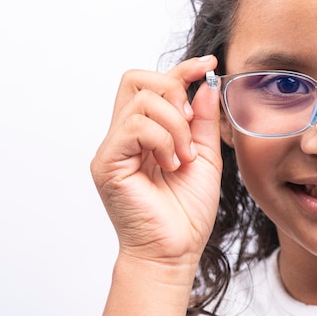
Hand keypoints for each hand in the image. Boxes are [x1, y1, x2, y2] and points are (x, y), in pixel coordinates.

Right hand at [91, 55, 220, 264]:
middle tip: (190, 127)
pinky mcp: (107, 162)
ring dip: (175, 125)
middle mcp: (124, 135)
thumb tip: (204, 83)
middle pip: (137, 79)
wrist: (175, 252)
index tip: (208, 65)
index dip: (181, 69)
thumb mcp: (205, 156)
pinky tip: (171, 163)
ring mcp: (113, 148)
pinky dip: (163, 140)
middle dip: (174, 92)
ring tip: (183, 156)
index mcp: (146, 132)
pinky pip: (135, 126)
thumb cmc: (187, 211)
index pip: (154, 84)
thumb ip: (203, 120)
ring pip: (141, 101)